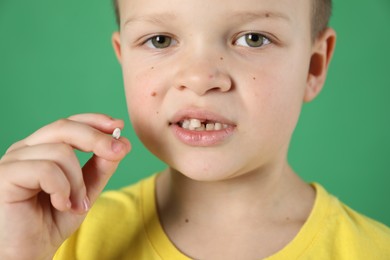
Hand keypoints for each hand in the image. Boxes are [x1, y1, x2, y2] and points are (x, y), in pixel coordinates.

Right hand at [0, 113, 130, 259]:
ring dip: (78, 182)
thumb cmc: (51, 222)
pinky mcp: (5, 176)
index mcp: (40, 148)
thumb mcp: (85, 190)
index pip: (68, 123)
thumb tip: (123, 142)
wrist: (28, 254)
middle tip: (119, 153)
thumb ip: (101, 167)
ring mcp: (12, 161)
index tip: (119, 126)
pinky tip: (61, 205)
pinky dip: (63, 189)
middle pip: (64, 127)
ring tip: (75, 204)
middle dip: (97, 139)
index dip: (94, 121)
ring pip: (60, 152)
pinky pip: (47, 170)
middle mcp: (25, 149)